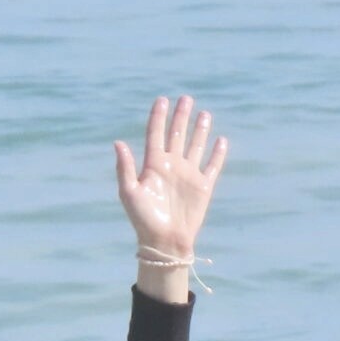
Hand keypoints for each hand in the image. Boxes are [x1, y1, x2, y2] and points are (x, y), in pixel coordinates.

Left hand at [115, 95, 227, 300]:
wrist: (164, 242)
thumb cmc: (143, 220)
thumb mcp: (129, 192)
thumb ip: (125, 167)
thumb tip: (118, 142)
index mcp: (153, 164)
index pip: (156, 134)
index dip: (158, 117)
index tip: (162, 100)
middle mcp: (171, 166)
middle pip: (177, 135)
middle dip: (181, 116)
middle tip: (186, 98)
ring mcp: (188, 175)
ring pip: (195, 145)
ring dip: (200, 130)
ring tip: (204, 113)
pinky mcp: (203, 187)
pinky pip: (212, 166)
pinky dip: (217, 153)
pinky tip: (221, 140)